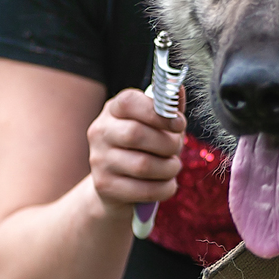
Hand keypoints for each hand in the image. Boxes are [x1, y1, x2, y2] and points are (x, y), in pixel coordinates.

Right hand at [86, 88, 185, 212]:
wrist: (117, 186)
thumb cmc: (144, 149)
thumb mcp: (157, 126)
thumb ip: (168, 107)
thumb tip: (179, 88)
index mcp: (113, 110)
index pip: (129, 102)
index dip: (158, 112)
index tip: (179, 123)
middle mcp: (100, 132)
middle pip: (136, 134)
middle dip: (168, 143)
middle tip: (177, 149)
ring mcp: (99, 160)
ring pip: (142, 165)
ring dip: (169, 168)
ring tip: (173, 166)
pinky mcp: (104, 186)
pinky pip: (144, 189)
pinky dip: (165, 188)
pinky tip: (166, 183)